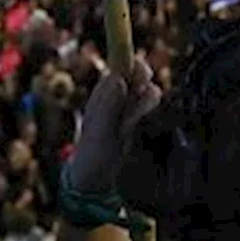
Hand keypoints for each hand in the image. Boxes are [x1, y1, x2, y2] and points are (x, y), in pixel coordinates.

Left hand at [69, 59, 160, 194]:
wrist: (95, 176)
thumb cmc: (92, 153)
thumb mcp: (100, 130)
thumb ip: (109, 105)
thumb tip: (118, 77)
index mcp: (102, 92)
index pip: (120, 67)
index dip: (132, 65)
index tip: (143, 73)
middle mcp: (114, 94)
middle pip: (136, 73)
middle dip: (143, 82)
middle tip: (142, 96)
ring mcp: (125, 104)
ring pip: (145, 88)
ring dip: (145, 101)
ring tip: (130, 123)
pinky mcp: (134, 115)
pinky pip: (147, 103)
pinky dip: (145, 111)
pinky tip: (132, 127)